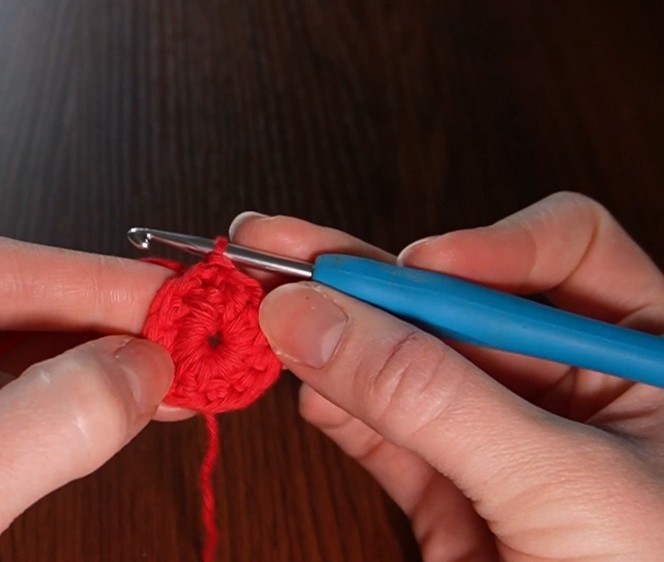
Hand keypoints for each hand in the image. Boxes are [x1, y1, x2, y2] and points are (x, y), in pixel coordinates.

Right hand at [233, 192, 663, 560]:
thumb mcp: (559, 485)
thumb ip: (430, 395)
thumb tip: (318, 318)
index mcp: (650, 358)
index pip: (565, 253)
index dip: (487, 246)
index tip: (419, 268)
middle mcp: (578, 388)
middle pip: (461, 302)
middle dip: (372, 281)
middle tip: (284, 250)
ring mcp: (510, 442)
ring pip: (409, 366)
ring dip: (338, 341)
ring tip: (269, 308)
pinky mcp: (458, 499)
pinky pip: (388, 435)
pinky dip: (341, 411)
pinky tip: (306, 385)